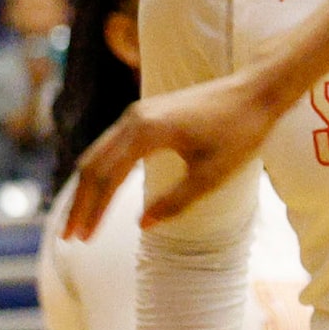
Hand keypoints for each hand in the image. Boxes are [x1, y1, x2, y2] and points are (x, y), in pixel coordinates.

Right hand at [62, 70, 291, 239]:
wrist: (258, 91)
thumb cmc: (241, 131)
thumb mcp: (212, 174)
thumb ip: (175, 201)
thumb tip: (142, 225)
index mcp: (145, 131)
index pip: (106, 177)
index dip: (92, 210)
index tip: (82, 238)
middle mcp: (133, 118)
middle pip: (92, 165)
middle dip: (80, 203)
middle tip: (70, 236)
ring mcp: (138, 112)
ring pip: (99, 153)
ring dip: (88, 187)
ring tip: (81, 219)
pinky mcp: (148, 113)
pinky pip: (113, 145)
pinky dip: (102, 170)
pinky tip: (101, 190)